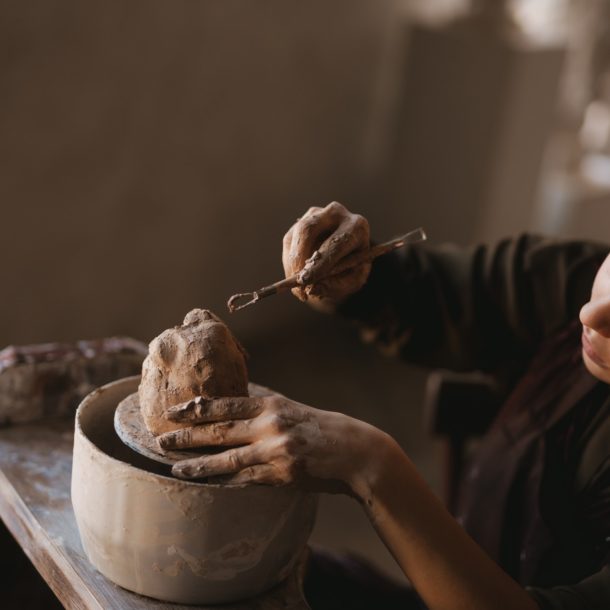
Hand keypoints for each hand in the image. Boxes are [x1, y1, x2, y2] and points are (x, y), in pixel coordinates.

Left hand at [156, 383, 382, 495]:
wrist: (353, 451)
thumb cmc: (321, 427)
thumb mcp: (291, 408)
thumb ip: (262, 407)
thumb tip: (233, 403)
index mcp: (271, 405)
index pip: (225, 405)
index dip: (196, 409)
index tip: (173, 412)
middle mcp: (270, 426)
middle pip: (219, 431)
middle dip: (187, 436)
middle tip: (161, 440)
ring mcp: (276, 452)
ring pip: (227, 460)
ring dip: (198, 465)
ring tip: (174, 467)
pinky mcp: (282, 476)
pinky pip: (246, 481)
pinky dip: (224, 483)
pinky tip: (206, 486)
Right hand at [282, 201, 370, 305]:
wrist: (348, 258)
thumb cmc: (352, 270)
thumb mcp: (350, 282)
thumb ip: (334, 286)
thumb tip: (311, 289)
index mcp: (357, 228)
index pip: (336, 243)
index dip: (320, 263)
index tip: (306, 281)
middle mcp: (336, 214)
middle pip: (309, 228)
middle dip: (298, 256)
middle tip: (295, 280)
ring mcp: (316, 214)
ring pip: (296, 234)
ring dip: (292, 261)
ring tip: (297, 283)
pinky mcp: (301, 220)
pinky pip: (289, 240)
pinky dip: (290, 260)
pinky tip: (296, 272)